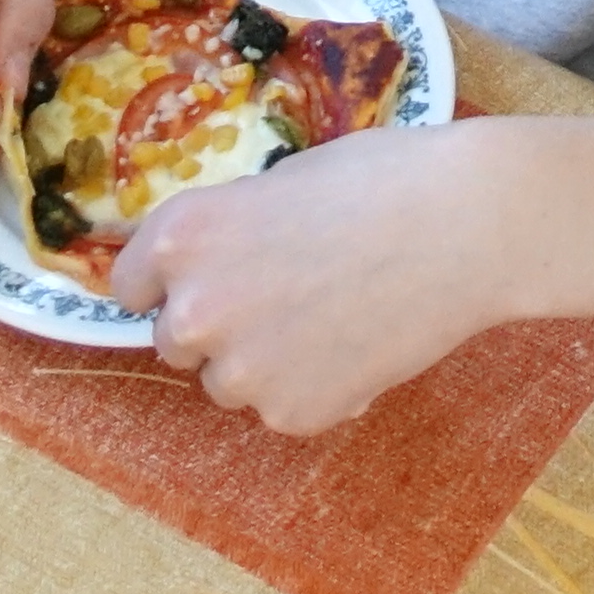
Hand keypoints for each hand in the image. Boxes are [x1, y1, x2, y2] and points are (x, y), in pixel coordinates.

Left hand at [117, 121, 513, 433]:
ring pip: (229, 381)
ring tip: (333, 317)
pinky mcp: (292, 413)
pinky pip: (284, 407)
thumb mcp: (279, 184)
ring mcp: (241, 371)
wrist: (465, 226)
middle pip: (175, 340)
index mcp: (181, 236)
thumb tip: (218, 269)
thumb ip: (231, 232)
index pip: (129, 286)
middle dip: (219, 324)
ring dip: (265, 360)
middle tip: (285, 294)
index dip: (170, 282)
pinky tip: (361, 344)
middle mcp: (193, 309)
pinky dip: (316, 387)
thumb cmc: (380, 180)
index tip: (205, 279)